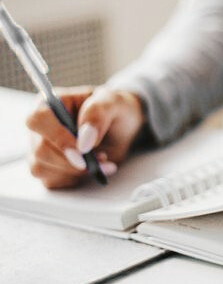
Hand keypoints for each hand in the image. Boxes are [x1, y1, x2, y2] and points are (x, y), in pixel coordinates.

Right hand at [26, 86, 145, 188]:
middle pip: (40, 149)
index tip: (83, 151)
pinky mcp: (47, 168)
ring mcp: (40, 148)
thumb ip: (97, 114)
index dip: (58, 137)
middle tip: (102, 157)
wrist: (122, 129)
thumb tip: (84, 141)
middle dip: (73, 160)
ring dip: (76, 171)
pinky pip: (51, 180)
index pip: (39, 120)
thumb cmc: (113, 110)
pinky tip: (91, 169)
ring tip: (101, 160)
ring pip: (42, 168)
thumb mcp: (113, 102)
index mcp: (49, 103)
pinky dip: (75, 179)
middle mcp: (40, 126)